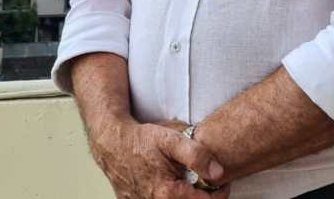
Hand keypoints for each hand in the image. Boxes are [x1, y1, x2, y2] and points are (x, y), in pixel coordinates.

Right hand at [89, 117, 229, 198]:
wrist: (112, 143)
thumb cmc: (141, 140)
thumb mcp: (171, 140)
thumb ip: (196, 155)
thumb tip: (218, 172)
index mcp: (167, 194)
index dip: (218, 194)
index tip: (222, 183)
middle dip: (201, 197)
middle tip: (207, 183)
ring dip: (183, 196)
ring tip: (187, 181)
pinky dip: (167, 195)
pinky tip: (168, 182)